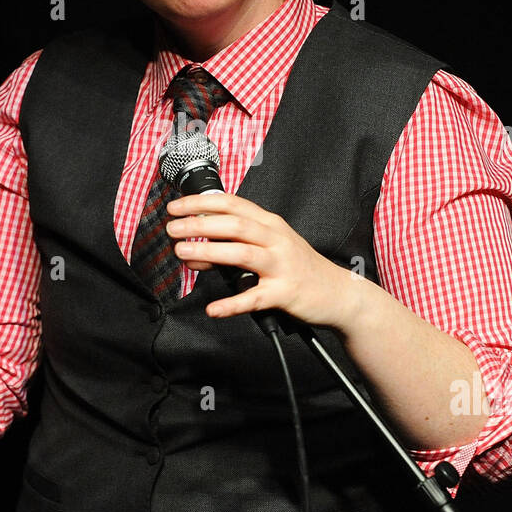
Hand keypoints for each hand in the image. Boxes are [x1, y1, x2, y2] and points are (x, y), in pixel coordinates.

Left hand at [165, 193, 358, 327]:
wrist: (338, 293)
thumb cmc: (298, 268)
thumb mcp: (268, 248)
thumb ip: (232, 247)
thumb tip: (194, 250)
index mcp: (270, 224)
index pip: (232, 204)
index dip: (201, 203)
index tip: (176, 207)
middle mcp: (276, 239)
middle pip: (234, 224)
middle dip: (199, 224)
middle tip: (172, 229)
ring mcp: (281, 265)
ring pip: (242, 253)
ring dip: (209, 252)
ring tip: (184, 253)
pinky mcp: (285, 292)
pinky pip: (255, 297)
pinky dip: (232, 304)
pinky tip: (213, 309)